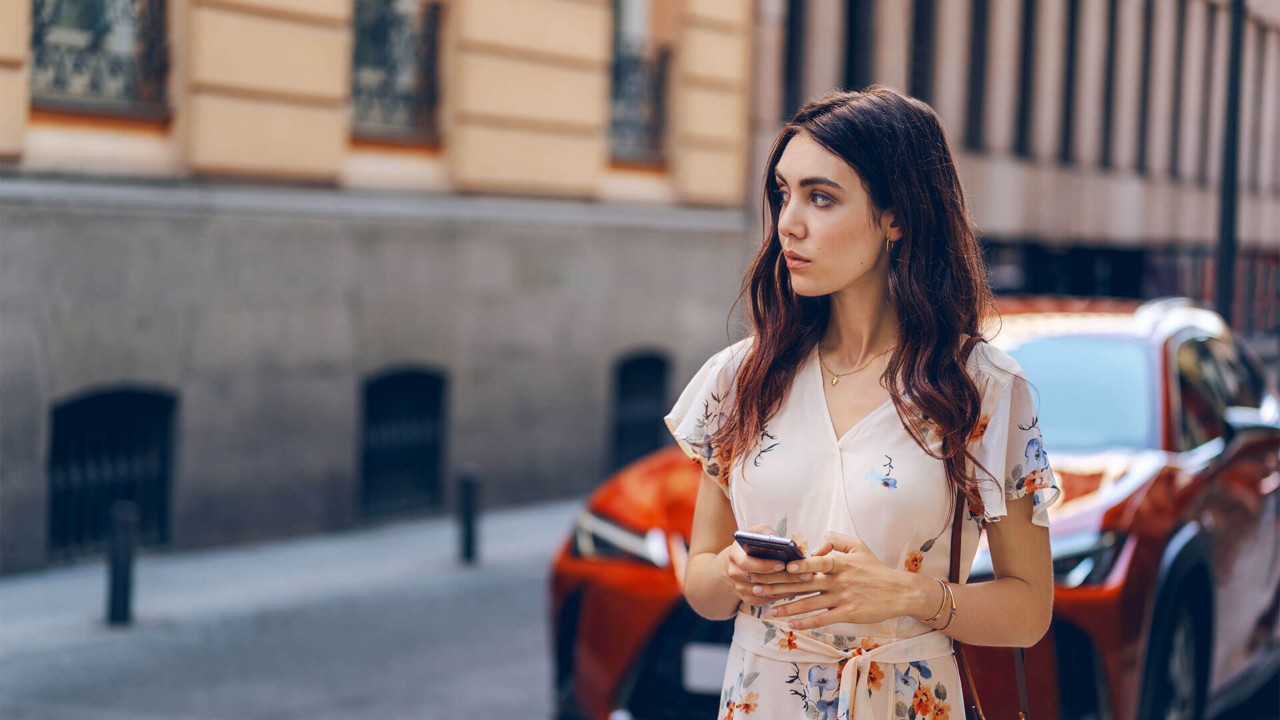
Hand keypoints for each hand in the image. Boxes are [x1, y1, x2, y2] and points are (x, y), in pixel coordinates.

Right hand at [721, 524, 811, 606]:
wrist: (740, 562)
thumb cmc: (752, 544)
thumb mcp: (756, 532)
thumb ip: (765, 532)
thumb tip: (777, 539)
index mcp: (735, 555)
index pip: (746, 563)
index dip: (764, 565)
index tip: (782, 564)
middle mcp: (735, 574)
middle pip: (760, 580)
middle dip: (785, 578)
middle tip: (806, 575)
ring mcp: (741, 589)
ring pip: (767, 592)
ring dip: (789, 588)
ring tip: (808, 582)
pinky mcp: (749, 599)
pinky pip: (769, 600)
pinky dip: (786, 595)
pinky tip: (802, 589)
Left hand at [762, 531, 912, 629]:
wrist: (899, 591)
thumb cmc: (875, 568)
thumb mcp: (858, 545)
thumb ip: (834, 540)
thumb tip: (814, 550)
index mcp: (840, 563)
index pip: (817, 563)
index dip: (800, 565)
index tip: (783, 566)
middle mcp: (838, 581)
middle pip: (804, 584)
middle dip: (779, 586)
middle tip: (759, 588)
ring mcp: (842, 598)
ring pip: (810, 603)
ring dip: (787, 607)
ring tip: (769, 610)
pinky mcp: (847, 613)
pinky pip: (823, 619)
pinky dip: (806, 622)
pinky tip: (791, 625)